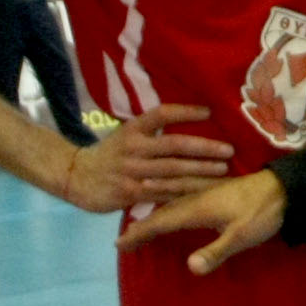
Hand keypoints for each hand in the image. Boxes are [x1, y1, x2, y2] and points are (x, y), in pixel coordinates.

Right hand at [55, 102, 234, 212]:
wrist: (76, 177)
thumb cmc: (111, 154)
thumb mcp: (127, 134)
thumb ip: (152, 131)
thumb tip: (191, 120)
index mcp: (133, 129)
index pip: (161, 114)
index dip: (185, 112)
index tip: (209, 112)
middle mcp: (133, 148)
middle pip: (174, 146)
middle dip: (204, 148)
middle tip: (229, 149)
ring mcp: (132, 172)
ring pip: (173, 173)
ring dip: (201, 172)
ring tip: (224, 171)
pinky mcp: (131, 193)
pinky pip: (164, 193)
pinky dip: (186, 192)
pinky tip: (204, 192)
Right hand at [120, 173, 285, 274]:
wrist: (285, 189)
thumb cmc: (263, 213)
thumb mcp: (241, 236)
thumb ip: (216, 252)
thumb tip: (190, 268)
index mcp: (197, 208)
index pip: (161, 222)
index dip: (141, 234)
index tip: (120, 244)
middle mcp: (196, 198)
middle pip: (162, 213)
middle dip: (142, 227)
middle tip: (123, 241)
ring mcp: (205, 194)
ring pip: (171, 205)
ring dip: (154, 217)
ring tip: (140, 228)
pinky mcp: (215, 194)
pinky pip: (182, 201)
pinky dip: (169, 209)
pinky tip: (172, 211)